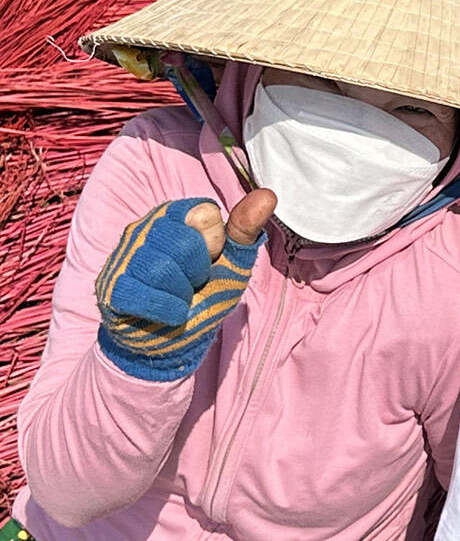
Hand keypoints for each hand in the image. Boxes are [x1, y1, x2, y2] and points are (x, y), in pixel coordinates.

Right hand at [95, 189, 276, 382]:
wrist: (171, 345)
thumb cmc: (202, 297)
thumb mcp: (231, 264)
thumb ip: (245, 230)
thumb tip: (268, 195)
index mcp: (172, 216)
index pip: (204, 212)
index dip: (214, 243)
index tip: (209, 259)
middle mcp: (142, 230)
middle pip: (185, 242)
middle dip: (199, 271)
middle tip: (192, 284)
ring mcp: (123, 259)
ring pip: (162, 269)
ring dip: (183, 294)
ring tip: (179, 299)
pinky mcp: (111, 289)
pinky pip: (147, 297)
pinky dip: (168, 312)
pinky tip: (167, 315)